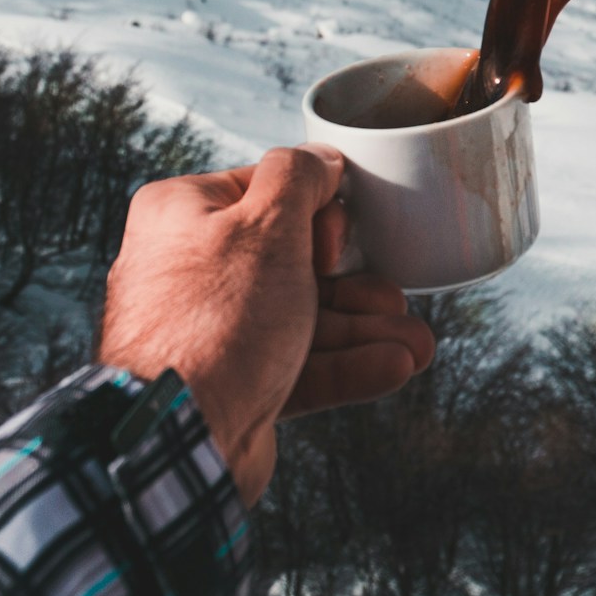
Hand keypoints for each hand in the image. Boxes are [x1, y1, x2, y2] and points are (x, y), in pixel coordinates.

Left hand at [98, 147, 434, 504]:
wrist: (178, 437)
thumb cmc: (214, 320)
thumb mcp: (267, 225)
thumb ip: (298, 178)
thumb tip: (320, 158)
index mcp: (182, 216)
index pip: (265, 192)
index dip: (316, 212)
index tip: (336, 242)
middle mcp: (190, 270)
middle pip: (293, 261)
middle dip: (356, 284)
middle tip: (394, 297)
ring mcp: (211, 331)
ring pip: (303, 319)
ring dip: (364, 330)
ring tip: (417, 344)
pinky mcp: (233, 384)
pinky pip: (297, 366)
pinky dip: (347, 366)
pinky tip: (394, 366)